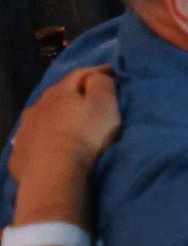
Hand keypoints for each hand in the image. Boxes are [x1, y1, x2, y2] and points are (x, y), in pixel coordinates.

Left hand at [6, 66, 120, 222]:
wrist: (53, 174)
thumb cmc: (85, 135)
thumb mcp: (104, 104)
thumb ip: (102, 84)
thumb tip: (96, 76)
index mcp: (59, 92)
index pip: (79, 74)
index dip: (96, 71)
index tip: (110, 72)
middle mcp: (37, 107)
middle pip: (57, 96)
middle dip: (72, 96)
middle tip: (87, 102)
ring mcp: (24, 130)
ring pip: (42, 118)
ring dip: (54, 119)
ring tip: (66, 129)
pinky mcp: (20, 154)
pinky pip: (33, 142)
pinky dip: (43, 142)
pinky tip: (49, 151)